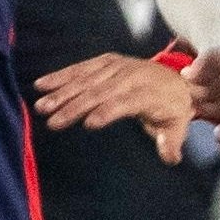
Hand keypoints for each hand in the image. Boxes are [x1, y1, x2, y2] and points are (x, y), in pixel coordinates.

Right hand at [33, 54, 196, 163]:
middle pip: (100, 91)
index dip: (108, 111)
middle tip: (52, 120)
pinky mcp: (107, 61)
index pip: (126, 102)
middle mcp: (131, 75)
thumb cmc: (172, 110)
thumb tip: (171, 158)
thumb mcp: (177, 128)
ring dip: (61, 92)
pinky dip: (61, 76)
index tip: (89, 124)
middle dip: (74, 105)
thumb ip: (171, 143)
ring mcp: (117, 66)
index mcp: (149, 92)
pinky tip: (41, 85)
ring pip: (86, 79)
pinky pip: (81, 68)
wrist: (178, 81)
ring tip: (41, 105)